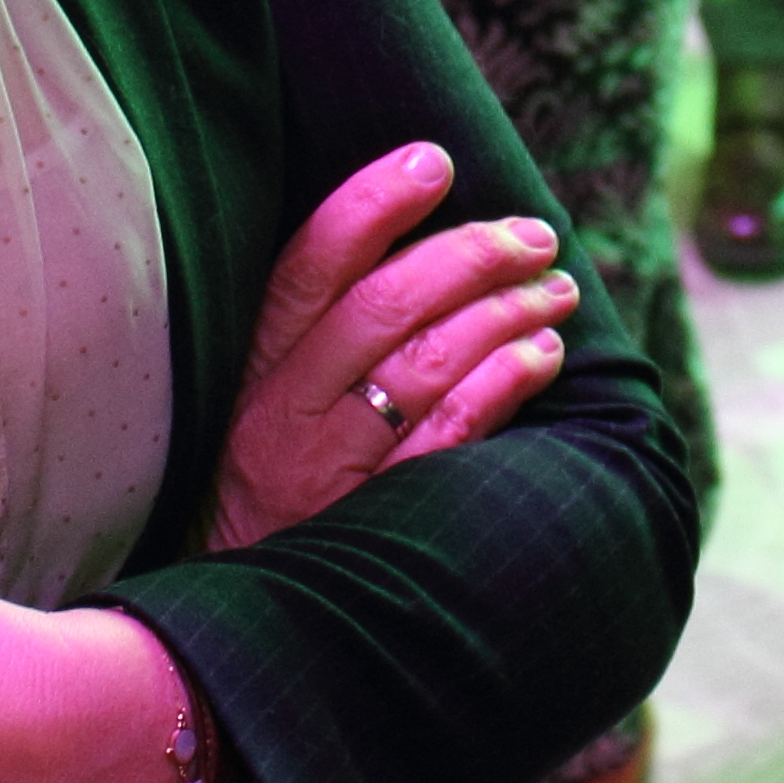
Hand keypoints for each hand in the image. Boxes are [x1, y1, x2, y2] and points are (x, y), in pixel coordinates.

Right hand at [206, 141, 577, 552]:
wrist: (229, 623)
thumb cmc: (256, 488)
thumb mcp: (250, 405)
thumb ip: (304, 336)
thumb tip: (393, 245)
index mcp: (251, 366)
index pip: (309, 263)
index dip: (371, 202)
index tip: (431, 158)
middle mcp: (284, 410)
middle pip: (382, 306)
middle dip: (466, 255)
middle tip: (531, 233)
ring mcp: (329, 468)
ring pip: (424, 366)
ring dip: (501, 314)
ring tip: (554, 288)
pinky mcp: (373, 522)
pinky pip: (447, 442)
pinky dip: (499, 388)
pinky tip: (541, 356)